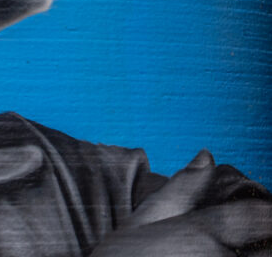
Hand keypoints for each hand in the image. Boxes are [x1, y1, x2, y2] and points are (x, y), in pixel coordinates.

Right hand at [91, 150, 271, 255]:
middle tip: (251, 238)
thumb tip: (207, 154)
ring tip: (238, 250)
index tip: (263, 215)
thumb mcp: (142, 221)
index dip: (268, 214)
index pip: (262, 217)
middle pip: (269, 248)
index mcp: (202, 232)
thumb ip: (181, 188)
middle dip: (265, 242)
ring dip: (256, 254)